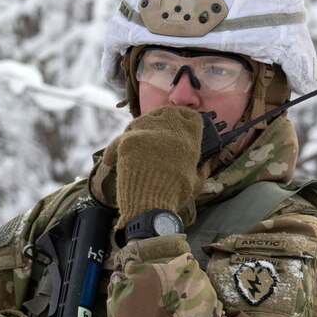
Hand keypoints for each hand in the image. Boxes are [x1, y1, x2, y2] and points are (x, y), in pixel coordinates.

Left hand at [102, 106, 204, 226]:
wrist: (151, 204)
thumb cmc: (175, 195)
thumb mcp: (196, 183)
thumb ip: (202, 171)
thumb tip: (207, 164)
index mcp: (189, 138)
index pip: (191, 116)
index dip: (185, 119)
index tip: (179, 126)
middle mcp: (170, 129)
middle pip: (165, 112)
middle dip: (160, 120)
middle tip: (153, 134)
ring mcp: (148, 132)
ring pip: (141, 121)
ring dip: (137, 131)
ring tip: (134, 147)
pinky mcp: (128, 140)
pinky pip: (117, 141)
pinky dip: (113, 151)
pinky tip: (110, 161)